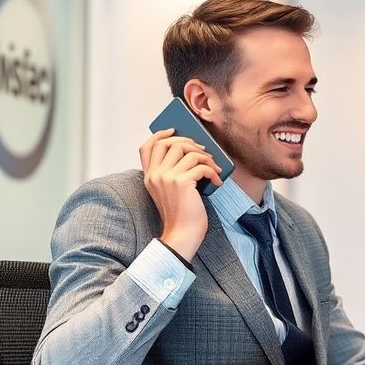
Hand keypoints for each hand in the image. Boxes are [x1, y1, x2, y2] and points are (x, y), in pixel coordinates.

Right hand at [140, 128, 222, 260]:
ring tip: (214, 168)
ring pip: (188, 151)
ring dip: (206, 157)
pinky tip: (217, 181)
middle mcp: (155, 175)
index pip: (147, 147)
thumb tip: (191, 150)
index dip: (160, 135)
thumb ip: (171, 172)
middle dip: (190, 142)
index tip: (174, 130)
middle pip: (170, 143)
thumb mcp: (169, 191)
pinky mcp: (182, 182)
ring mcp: (167, 178)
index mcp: (149, 176)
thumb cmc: (181, 213)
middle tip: (204, 151)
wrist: (183, 234)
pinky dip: (213, 172)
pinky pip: (201, 166)